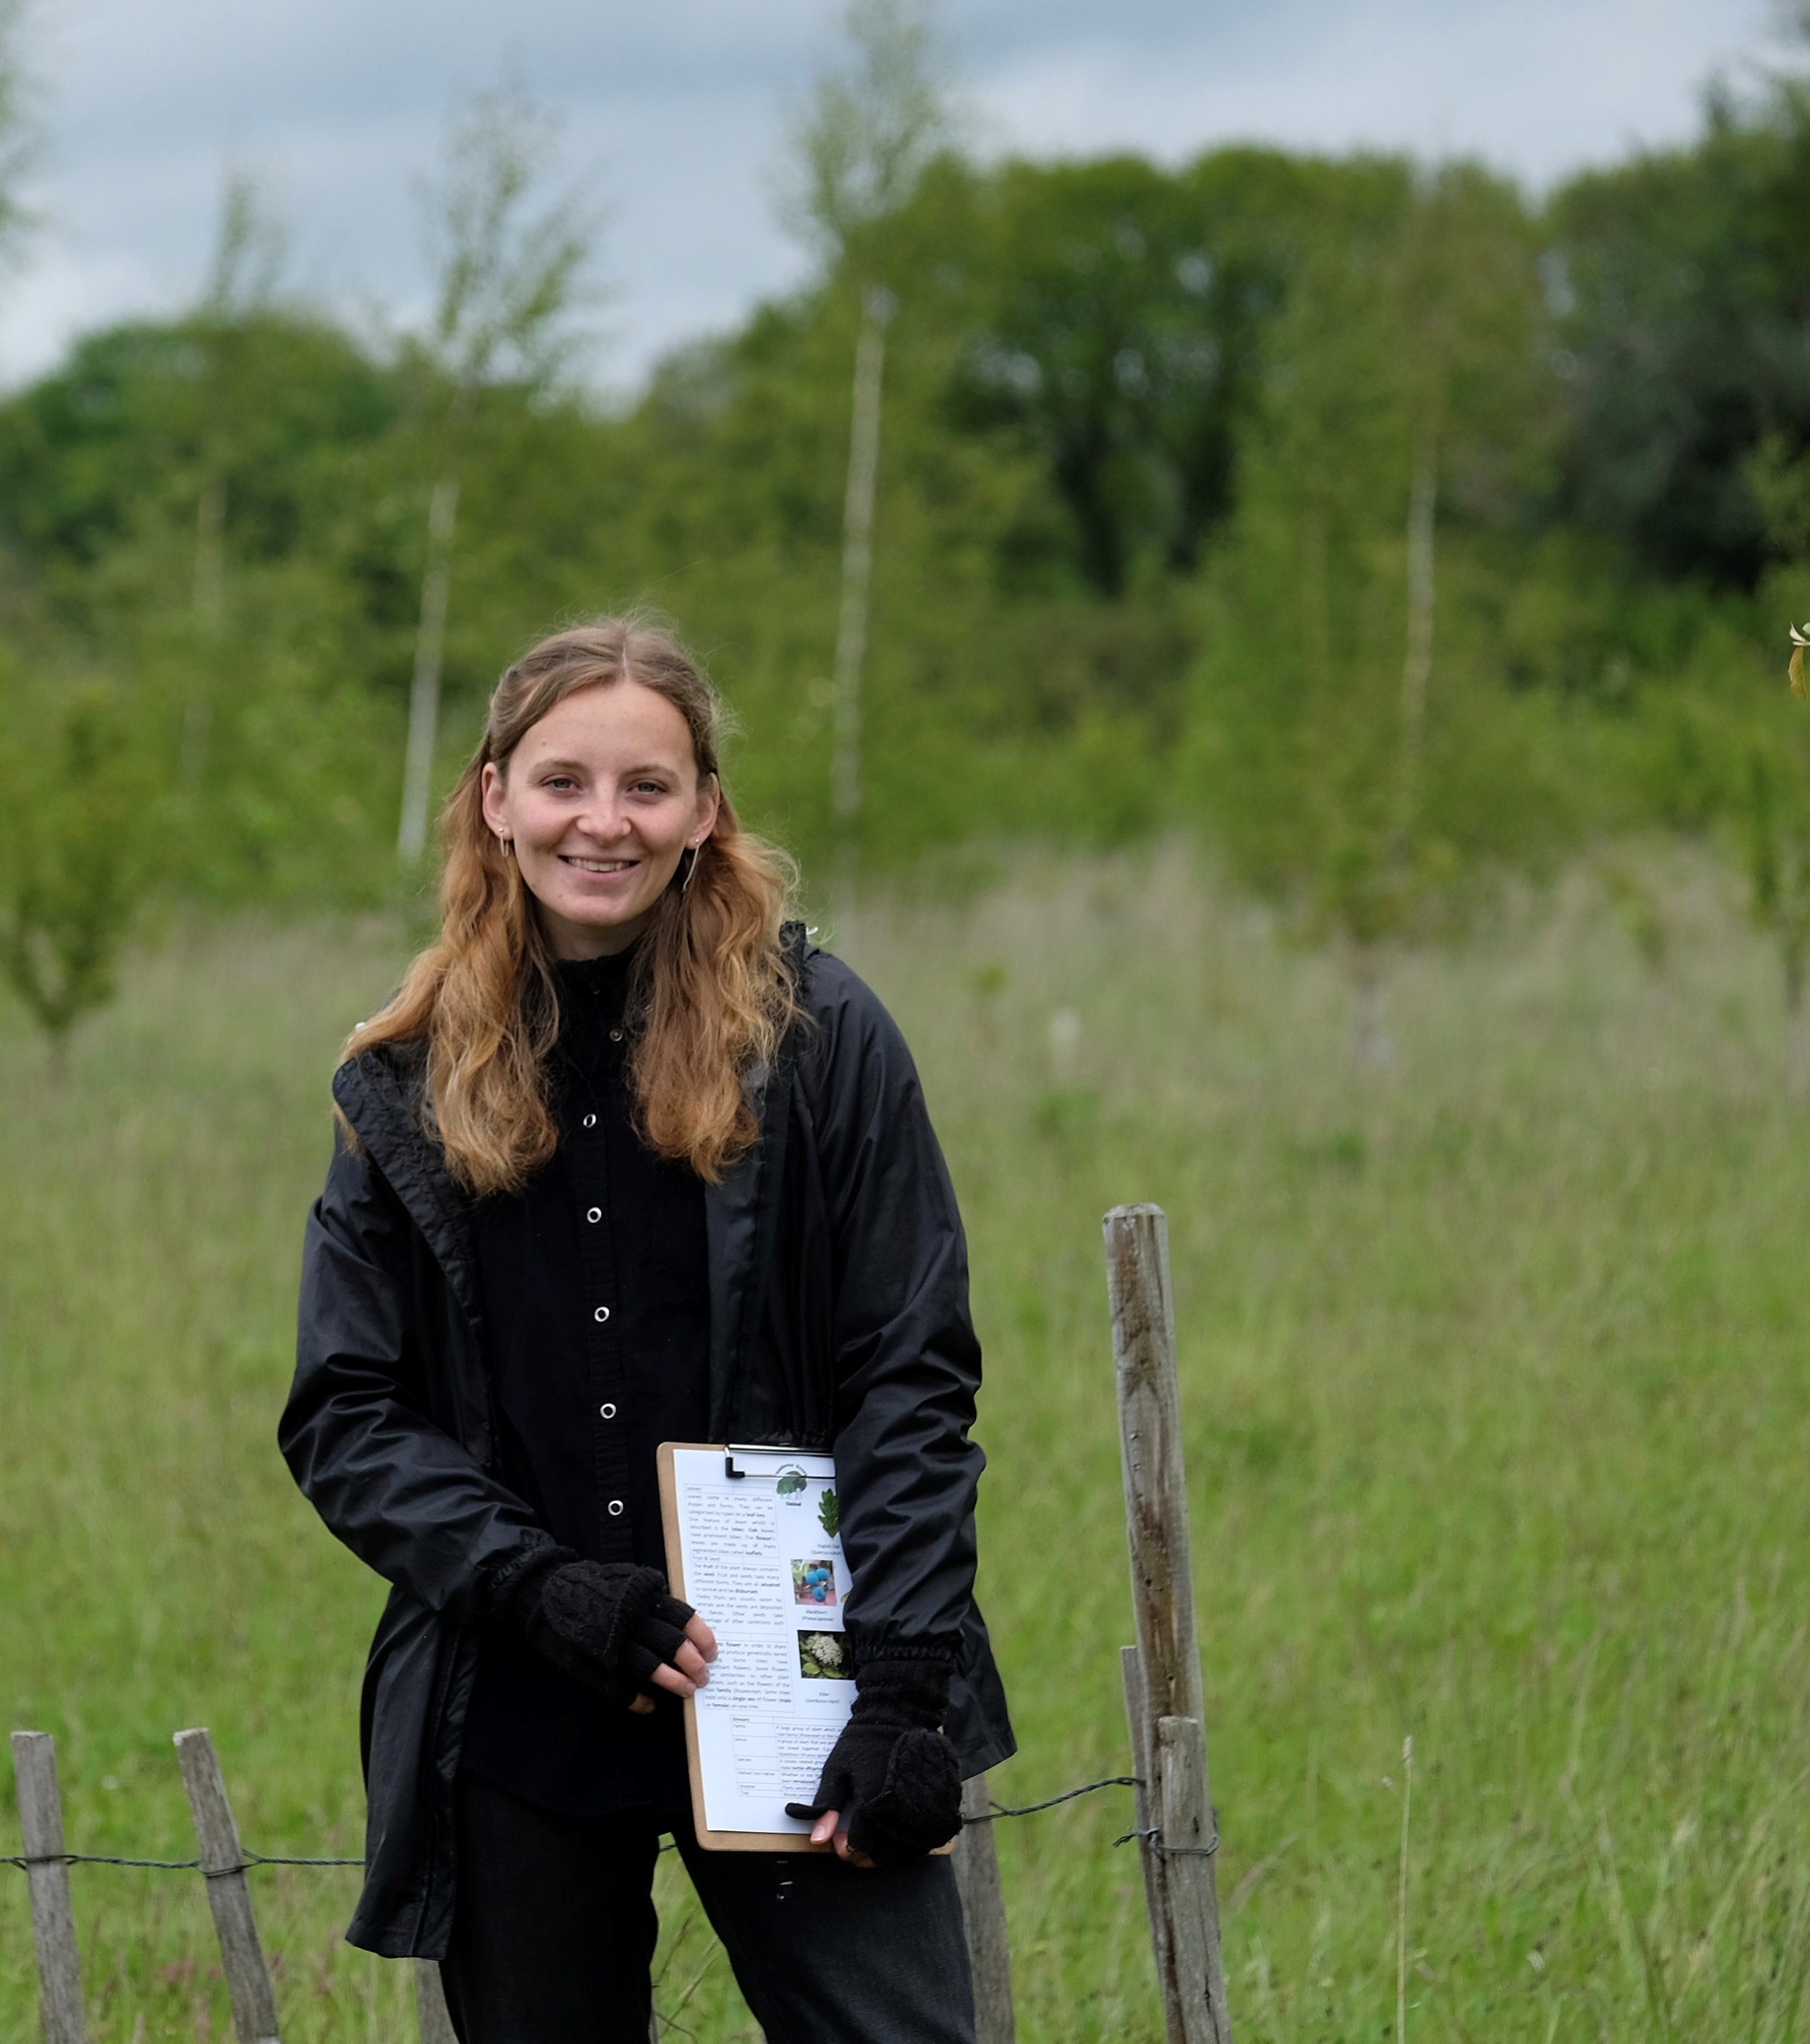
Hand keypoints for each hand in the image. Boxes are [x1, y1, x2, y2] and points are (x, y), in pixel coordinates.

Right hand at [489, 1545, 717, 1711]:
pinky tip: (649, 1705)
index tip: (713, 1652)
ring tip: (686, 1691)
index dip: (701, 1637)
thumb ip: (654, 1602)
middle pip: (669, 1643)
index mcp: (639, 1595)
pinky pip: (617, 1688)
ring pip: (647, 1666)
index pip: (681, 1616)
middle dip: (692, 1663)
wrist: (543, 1593)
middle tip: (703, 1678)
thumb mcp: (628, 1584)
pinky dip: (636, 1699)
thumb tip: (690, 1630)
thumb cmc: (595, 1591)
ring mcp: (606, 1642)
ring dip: (671, 1681)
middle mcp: (626, 1617)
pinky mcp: (587, 1664)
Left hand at [785, 1656, 960, 1865]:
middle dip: (864, 1856)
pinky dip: (904, 1845)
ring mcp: (917, 1809)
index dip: (845, 1849)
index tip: (839, 1840)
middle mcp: (897, 1811)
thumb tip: (816, 1840)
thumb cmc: (861, 1742)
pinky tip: (891, 1835)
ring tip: (871, 1841)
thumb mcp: (836, 1769)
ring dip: (884, 1853)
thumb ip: (827, 1805)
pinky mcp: (929, 1805)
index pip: (858, 1846)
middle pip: (882, 1855)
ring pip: (901, 1851)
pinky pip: (919, 1838)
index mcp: (872, 1803)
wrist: (896, 1716)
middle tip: (853, 1843)